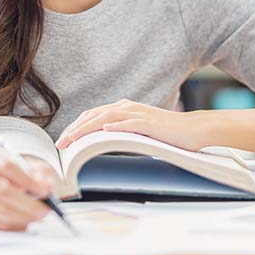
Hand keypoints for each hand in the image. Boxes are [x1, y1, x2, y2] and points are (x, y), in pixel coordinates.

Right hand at [0, 147, 57, 230]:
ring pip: (1, 208)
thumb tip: (47, 185)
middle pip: (4, 190)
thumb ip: (36, 170)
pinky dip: (14, 223)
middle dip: (29, 202)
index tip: (45, 191)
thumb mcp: (18, 163)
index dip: (29, 180)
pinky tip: (25, 220)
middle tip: (46, 209)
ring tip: (38, 215)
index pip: (8, 166)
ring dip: (24, 215)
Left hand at [54, 99, 202, 150]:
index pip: (93, 115)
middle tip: (61, 144)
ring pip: (108, 116)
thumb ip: (121, 135)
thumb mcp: (138, 134)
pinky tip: (105, 130)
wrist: (193, 130)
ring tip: (74, 138)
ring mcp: (140, 114)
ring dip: (88, 127)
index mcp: (124, 109)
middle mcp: (128, 107)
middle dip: (75, 128)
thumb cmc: (167, 135)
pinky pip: (131, 122)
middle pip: (95, 114)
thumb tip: (101, 147)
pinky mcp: (152, 123)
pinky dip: (117, 125)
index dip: (76, 126)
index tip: (63, 140)